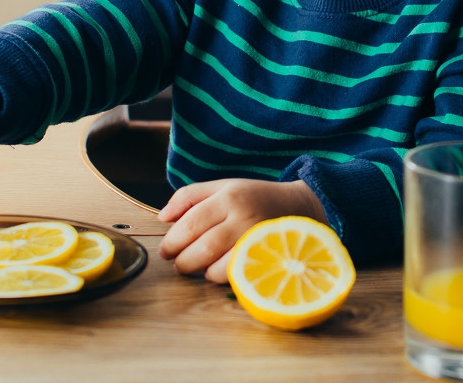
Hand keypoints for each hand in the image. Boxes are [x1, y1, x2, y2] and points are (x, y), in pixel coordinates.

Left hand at [157, 178, 327, 283]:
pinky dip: (218, 277)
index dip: (172, 241)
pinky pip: (233, 276)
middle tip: (176, 263)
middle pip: (201, 246)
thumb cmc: (254, 198)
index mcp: (229, 197)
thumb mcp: (224, 186)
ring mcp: (256, 240)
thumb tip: (162, 217)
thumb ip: (190, 196)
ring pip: (216, 265)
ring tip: (194, 267)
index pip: (190, 222)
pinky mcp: (266, 259)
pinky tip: (215, 270)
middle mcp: (243, 217)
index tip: (166, 250)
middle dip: (181, 260)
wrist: (300, 206)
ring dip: (198, 270)